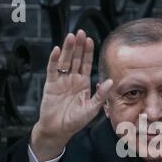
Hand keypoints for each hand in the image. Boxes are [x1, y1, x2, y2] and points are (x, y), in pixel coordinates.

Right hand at [31, 29, 112, 161]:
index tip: (90, 40)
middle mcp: (72, 79)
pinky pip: (52, 70)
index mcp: (83, 83)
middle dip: (78, 46)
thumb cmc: (76, 121)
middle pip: (75, 59)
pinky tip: (57, 50)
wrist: (58, 130)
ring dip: (67, 49)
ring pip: (64, 61)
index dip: (88, 52)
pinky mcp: (50, 85)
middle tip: (80, 32)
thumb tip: (111, 81)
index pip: (86, 64)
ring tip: (70, 36)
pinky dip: (54, 60)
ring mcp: (61, 81)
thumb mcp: (92, 108)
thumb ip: (101, 95)